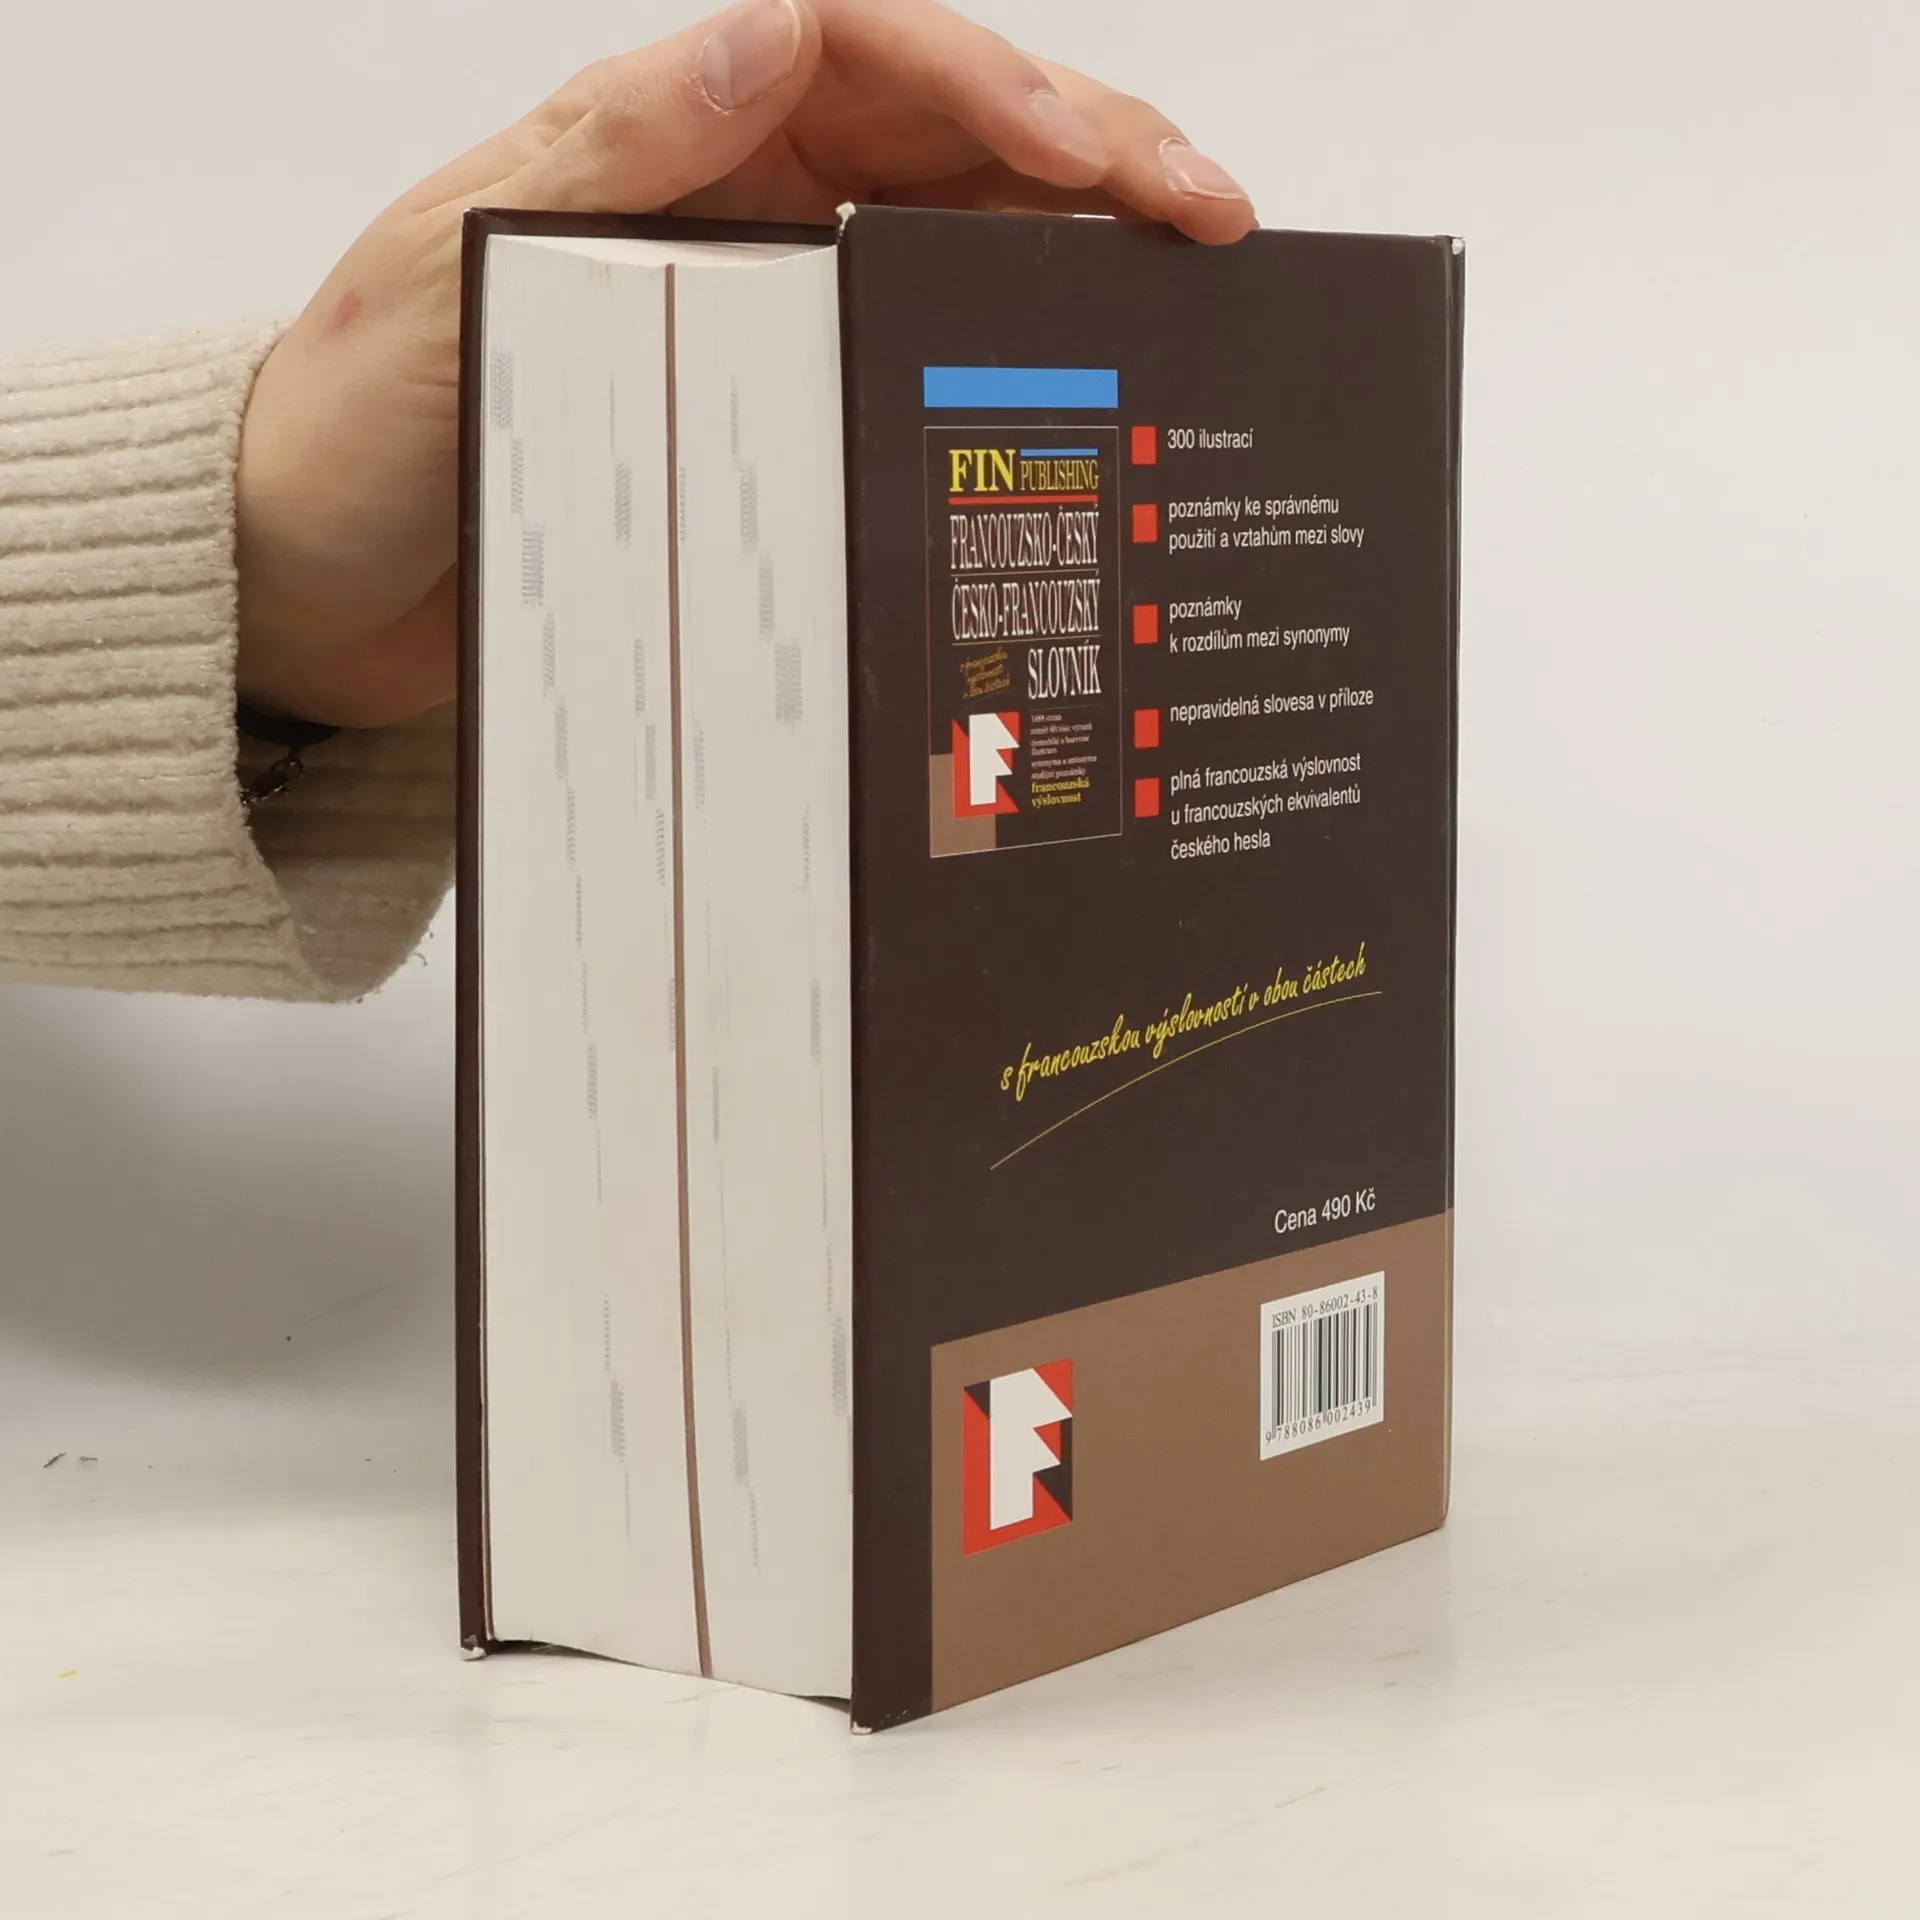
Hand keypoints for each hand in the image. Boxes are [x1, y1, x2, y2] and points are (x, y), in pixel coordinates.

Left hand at [235, 0, 1256, 727]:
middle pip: (945, 137)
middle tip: (1209, 217)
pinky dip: (1009, 357)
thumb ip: (599, 165)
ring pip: (954, 241)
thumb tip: (764, 39)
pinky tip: (1081, 386)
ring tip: (1189, 288)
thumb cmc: (349, 438)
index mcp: (660, 144)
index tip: (1092, 156)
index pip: (863, 52)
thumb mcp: (442, 284)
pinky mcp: (770, 411)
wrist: (305, 592)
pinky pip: (913, 358)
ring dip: (1077, 250)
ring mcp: (760, 311)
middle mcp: (729, 208)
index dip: (995, 81)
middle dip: (1092, 156)